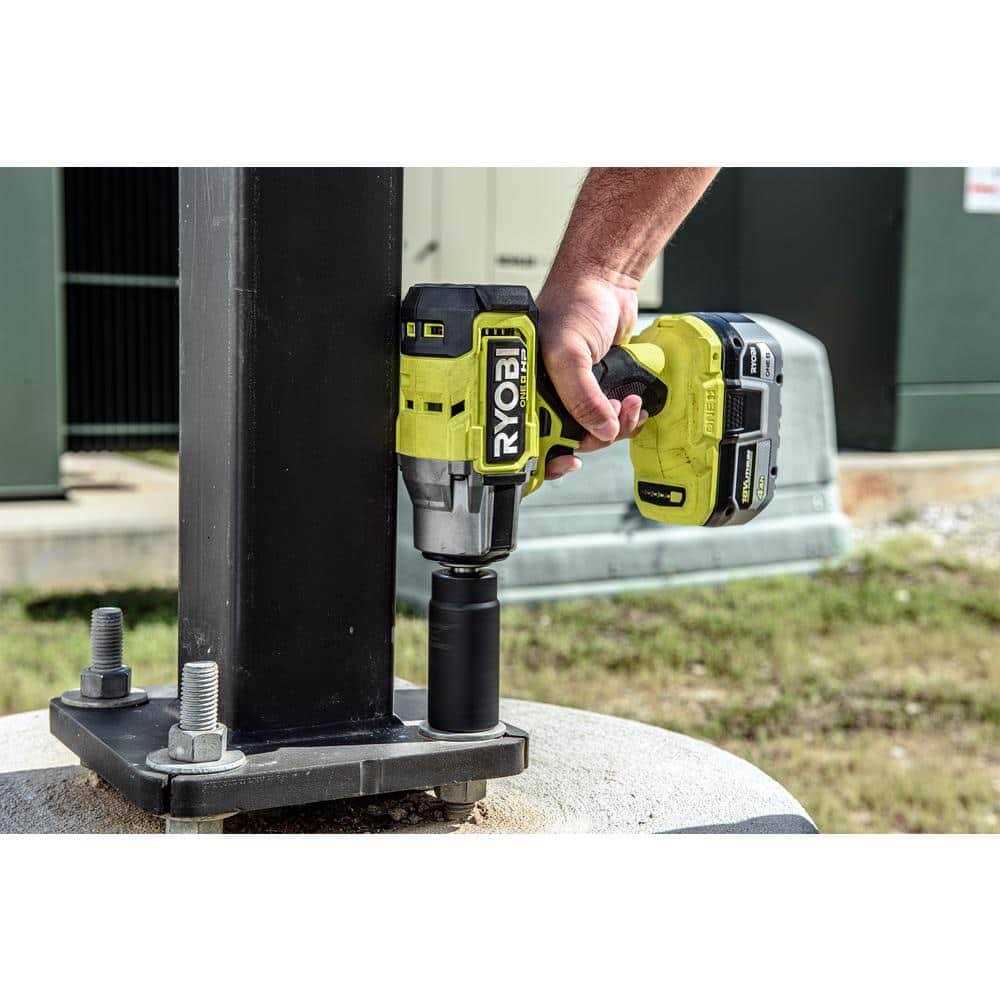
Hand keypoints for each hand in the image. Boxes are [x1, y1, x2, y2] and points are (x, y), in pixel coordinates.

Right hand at [536, 269, 647, 479]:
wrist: (606, 280)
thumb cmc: (573, 303)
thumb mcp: (570, 353)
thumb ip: (582, 397)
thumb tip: (600, 432)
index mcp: (529, 389)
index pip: (533, 438)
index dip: (549, 456)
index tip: (570, 461)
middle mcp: (548, 394)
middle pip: (569, 440)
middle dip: (595, 437)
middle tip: (609, 420)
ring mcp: (576, 393)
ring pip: (595, 432)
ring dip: (617, 426)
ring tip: (629, 405)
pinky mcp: (601, 388)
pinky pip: (612, 418)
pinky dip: (626, 418)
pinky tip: (634, 405)